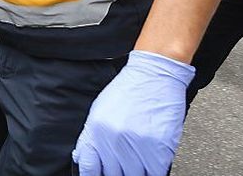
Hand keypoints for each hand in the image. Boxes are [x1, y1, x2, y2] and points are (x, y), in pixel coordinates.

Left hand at [72, 50, 193, 175]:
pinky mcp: (158, 149)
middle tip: (120, 168)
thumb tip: (84, 157)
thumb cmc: (129, 91)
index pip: (88, 166)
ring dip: (134, 172)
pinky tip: (149, 163)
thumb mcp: (100, 110)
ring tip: (136, 163)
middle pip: (112, 174)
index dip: (91, 175)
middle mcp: (113, 140)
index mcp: (96, 130)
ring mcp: (136, 146)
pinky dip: (151, 171)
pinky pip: (154, 173)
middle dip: (115, 173)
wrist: (154, 76)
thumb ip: (91, 135)